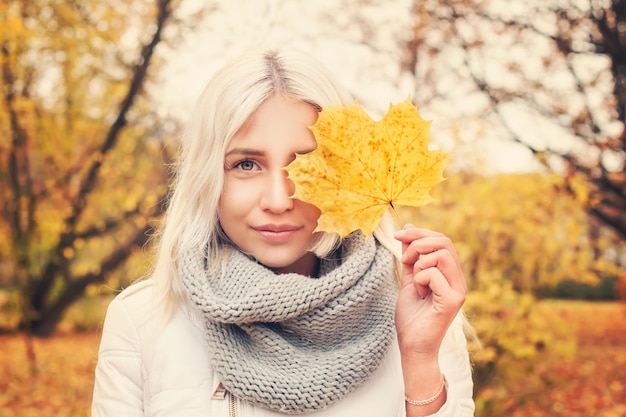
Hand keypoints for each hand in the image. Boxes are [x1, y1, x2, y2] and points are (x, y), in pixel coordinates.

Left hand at [393, 225, 466, 359]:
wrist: (412, 345)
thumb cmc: (411, 316)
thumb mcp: (409, 278)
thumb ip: (410, 256)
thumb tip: (408, 228)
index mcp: (450, 274)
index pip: (442, 240)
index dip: (420, 233)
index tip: (399, 234)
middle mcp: (458, 280)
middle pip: (445, 241)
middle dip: (418, 242)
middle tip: (404, 259)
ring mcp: (458, 290)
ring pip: (441, 254)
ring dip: (419, 263)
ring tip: (415, 282)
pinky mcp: (452, 301)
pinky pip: (434, 273)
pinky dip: (420, 279)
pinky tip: (419, 294)